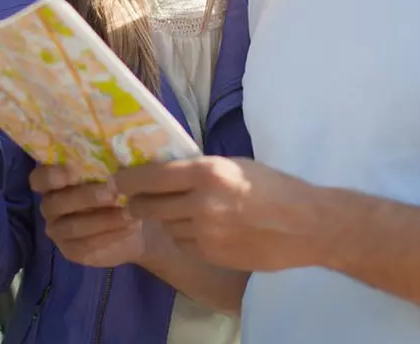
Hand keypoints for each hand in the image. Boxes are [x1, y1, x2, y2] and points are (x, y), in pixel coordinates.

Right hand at [30, 165, 149, 267]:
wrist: (135, 225)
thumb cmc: (120, 190)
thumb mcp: (114, 174)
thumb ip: (105, 165)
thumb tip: (115, 152)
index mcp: (54, 182)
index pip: (39, 179)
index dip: (50, 176)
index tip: (71, 172)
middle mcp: (51, 205)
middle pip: (55, 203)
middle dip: (84, 197)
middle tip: (111, 193)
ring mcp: (58, 230)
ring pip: (72, 226)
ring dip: (102, 219)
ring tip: (128, 213)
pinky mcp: (71, 250)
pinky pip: (85, 245)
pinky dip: (108, 236)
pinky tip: (128, 228)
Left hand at [113, 156, 324, 272]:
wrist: (306, 225)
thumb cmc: (273, 187)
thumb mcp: (234, 165)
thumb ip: (199, 169)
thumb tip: (164, 170)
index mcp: (207, 172)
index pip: (150, 176)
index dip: (126, 179)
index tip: (114, 180)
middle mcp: (201, 203)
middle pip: (147, 206)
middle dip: (137, 203)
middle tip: (134, 199)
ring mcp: (205, 232)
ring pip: (164, 226)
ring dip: (164, 220)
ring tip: (179, 212)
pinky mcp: (211, 254)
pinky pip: (182, 243)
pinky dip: (183, 236)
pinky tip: (199, 228)